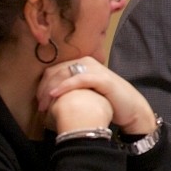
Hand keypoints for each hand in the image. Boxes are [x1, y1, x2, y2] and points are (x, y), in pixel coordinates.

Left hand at [38, 56, 157, 134]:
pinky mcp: (103, 79)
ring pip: (64, 73)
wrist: (131, 109)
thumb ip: (71, 89)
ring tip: (45, 104)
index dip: (42, 84)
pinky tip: (55, 95)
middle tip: (40, 105)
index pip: (53, 70)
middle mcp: (87, 62)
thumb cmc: (108, 102)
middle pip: (56, 70)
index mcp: (82, 63)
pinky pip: (79, 79)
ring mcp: (95, 69)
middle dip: (43, 88)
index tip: (38, 101)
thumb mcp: (85, 93)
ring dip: (50, 88)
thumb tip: (49, 98)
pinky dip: (65, 86)